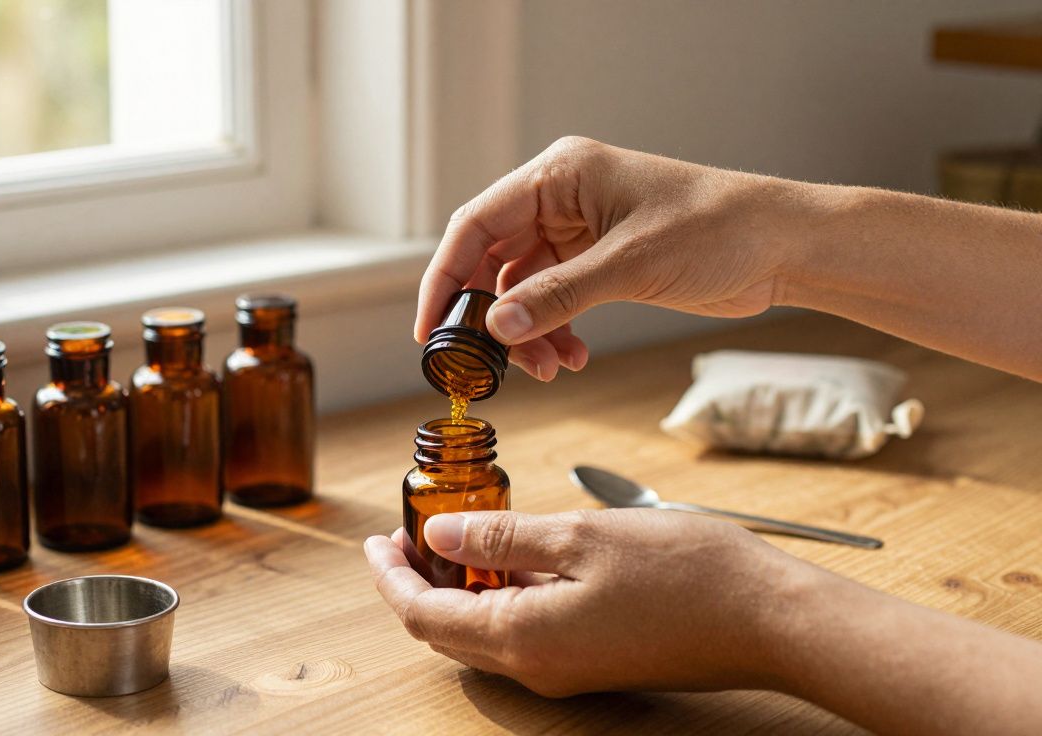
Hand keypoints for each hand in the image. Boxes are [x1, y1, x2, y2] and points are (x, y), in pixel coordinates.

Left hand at [364, 509, 810, 695]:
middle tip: (409, 532)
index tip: (376, 538)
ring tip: (458, 533)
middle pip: (445, 631)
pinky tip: (515, 556)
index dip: (390, 576)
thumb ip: (502, 540)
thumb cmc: (685, 573)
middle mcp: (537, 667)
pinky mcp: (594, 661)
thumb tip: (438, 535)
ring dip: (461, 588)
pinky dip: (503, 597)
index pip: (422, 615)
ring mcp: (567, 670)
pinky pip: (525, 633)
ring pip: (485, 632)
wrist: (771, 620)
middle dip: (417, 582)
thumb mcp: (580, 537)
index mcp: (523, 639)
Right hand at [414, 136, 801, 380]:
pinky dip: (554, 331)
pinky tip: (572, 356)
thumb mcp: (630, 265)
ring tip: (551, 367)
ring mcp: (579, 231)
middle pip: (494, 261)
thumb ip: (558, 296)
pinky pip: (553, 300)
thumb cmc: (718, 229)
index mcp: (560, 175)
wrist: (782, 245)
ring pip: (523, 288)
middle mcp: (562, 198)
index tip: (430, 329)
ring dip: (529, 333)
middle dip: (494, 316)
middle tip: (493, 363)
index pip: (477, 224)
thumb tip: (498, 328)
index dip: (446, 277)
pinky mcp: (599, 261)